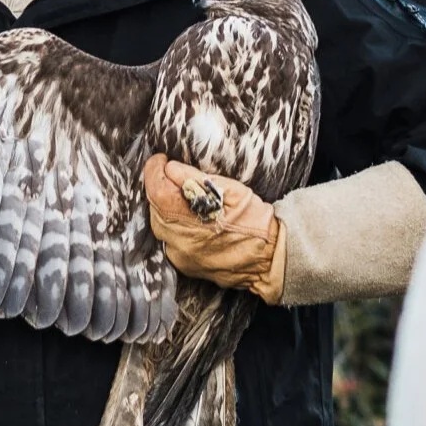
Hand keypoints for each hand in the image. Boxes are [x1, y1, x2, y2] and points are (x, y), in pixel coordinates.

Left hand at [142, 154, 285, 304]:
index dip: (154, 170)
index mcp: (190, 220)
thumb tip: (171, 168)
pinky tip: (189, 218)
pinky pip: (169, 239)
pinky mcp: (185, 265)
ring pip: (159, 224)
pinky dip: (173, 225)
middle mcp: (179, 241)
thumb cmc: (256, 223)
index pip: (156, 190)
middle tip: (173, 175)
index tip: (161, 160)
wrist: (272, 259)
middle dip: (160, 187)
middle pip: (153, 207)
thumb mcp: (232, 191)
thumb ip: (197, 179)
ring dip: (165, 207)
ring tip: (183, 196)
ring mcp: (181, 256)